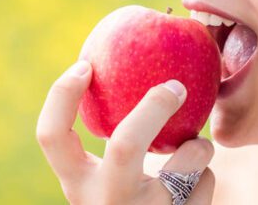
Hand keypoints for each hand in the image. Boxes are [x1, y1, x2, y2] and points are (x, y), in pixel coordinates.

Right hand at [36, 60, 215, 204]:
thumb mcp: (106, 183)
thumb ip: (112, 145)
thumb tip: (119, 69)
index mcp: (78, 187)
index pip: (51, 136)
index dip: (62, 95)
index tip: (85, 66)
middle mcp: (106, 204)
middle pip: (126, 144)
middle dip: (154, 107)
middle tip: (175, 86)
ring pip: (185, 163)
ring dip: (197, 146)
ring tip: (194, 146)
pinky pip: (205, 183)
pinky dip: (205, 175)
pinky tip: (196, 183)